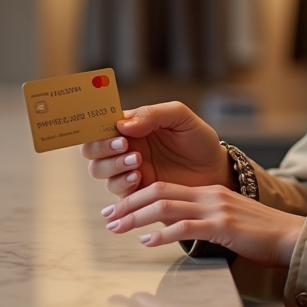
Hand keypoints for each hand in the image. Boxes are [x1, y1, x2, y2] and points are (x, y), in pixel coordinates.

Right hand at [82, 102, 231, 197]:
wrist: (216, 170)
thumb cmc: (198, 140)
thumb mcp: (180, 117)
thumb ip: (153, 114)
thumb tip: (122, 124)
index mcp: (131, 125)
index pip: (101, 123)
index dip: (97, 125)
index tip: (112, 128)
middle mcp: (124, 147)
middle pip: (91, 148)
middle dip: (100, 147)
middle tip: (124, 145)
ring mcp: (128, 170)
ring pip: (98, 169)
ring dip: (111, 165)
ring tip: (137, 161)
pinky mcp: (136, 191)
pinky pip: (116, 189)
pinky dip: (122, 183)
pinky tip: (139, 176)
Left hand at [101, 181, 305, 268]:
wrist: (292, 237)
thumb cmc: (261, 234)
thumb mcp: (228, 220)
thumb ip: (203, 219)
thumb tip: (175, 229)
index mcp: (208, 191)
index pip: (163, 187)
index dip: (135, 195)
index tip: (116, 208)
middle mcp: (209, 195)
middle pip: (157, 192)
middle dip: (128, 204)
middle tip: (106, 216)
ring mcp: (216, 209)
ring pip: (165, 206)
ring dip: (136, 217)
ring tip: (116, 228)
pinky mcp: (223, 226)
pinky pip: (185, 227)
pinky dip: (161, 234)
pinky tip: (146, 243)